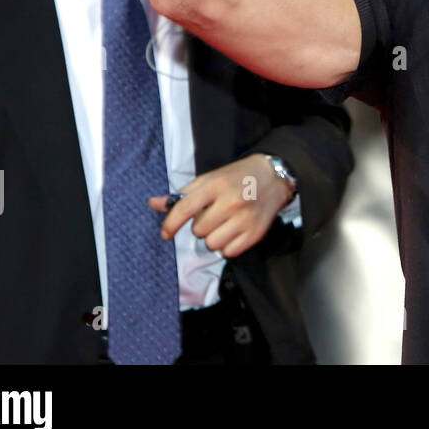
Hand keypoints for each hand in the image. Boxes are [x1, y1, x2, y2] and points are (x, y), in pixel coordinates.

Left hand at [148, 153, 293, 257]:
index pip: (184, 209)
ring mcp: (245, 219)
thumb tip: (153, 203)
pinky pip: (228, 252)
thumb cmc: (237, 177)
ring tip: (224, 223)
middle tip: (213, 214)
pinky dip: (227, 245)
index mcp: (216, 185)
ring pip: (212, 244)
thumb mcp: (209, 179)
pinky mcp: (256, 233)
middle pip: (198, 230)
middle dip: (201, 225)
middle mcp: (231, 202)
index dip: (170, 224)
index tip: (166, 233)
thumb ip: (182, 195)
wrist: (274, 176)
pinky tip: (234, 230)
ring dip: (213, 237)